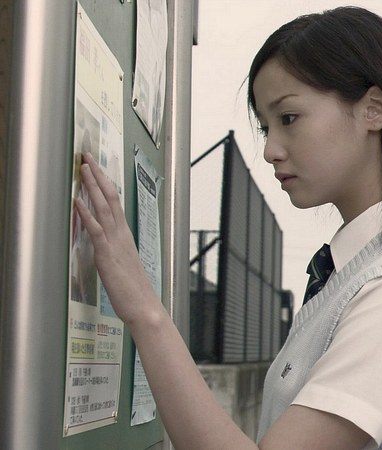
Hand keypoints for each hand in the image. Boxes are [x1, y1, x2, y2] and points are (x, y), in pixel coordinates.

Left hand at [75, 152, 158, 324]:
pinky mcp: (107, 254)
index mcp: (125, 236)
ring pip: (104, 207)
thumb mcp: (122, 265)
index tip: (96, 167)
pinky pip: (96, 229)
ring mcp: (116, 243)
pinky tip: (78, 200)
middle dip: (98, 176)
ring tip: (84, 169)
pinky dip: (87, 213)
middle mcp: (122, 235)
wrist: (145, 307)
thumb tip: (105, 244)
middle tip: (88, 157)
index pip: (115, 203)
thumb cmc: (134, 292)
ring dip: (92, 186)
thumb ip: (114, 251)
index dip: (104, 183)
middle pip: (111, 198)